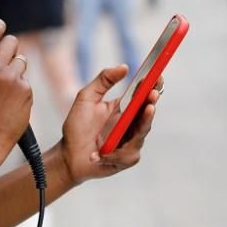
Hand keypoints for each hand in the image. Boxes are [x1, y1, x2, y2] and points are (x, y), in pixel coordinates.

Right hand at [0, 20, 31, 155]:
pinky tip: (10, 98)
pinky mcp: (25, 89)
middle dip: (7, 49)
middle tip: (1, 64)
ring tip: (3, 86)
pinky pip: (26, 77)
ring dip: (15, 68)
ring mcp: (12, 78)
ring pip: (21, 58)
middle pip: (11, 41)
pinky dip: (20, 85)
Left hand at [59, 65, 160, 185]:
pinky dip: (113, 153)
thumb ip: (103, 80)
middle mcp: (131, 124)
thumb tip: (124, 67)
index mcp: (124, 108)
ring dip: (144, 122)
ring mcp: (131, 142)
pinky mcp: (126, 159)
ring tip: (147, 109)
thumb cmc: (77, 127)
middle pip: (147, 112)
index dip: (153, 85)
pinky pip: (126, 154)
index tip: (157, 75)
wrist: (68, 155)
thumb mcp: (86, 98)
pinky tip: (98, 153)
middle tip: (152, 93)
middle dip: (151, 102)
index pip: (143, 95)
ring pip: (142, 132)